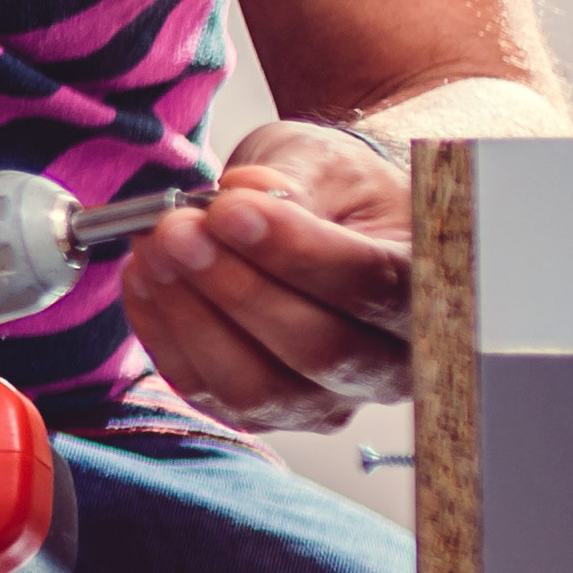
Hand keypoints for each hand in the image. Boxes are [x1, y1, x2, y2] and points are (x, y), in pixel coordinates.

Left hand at [123, 121, 412, 429]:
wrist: (329, 220)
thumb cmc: (337, 191)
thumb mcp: (324, 161)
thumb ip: (293, 178)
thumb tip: (249, 196)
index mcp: (426, 288)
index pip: (369, 285)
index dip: (295, 253)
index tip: (228, 210)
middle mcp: (390, 362)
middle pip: (317, 348)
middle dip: (235, 288)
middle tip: (178, 230)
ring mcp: (329, 399)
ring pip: (260, 388)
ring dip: (193, 318)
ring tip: (155, 250)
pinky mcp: (267, 412)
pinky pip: (210, 393)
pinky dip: (166, 337)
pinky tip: (146, 281)